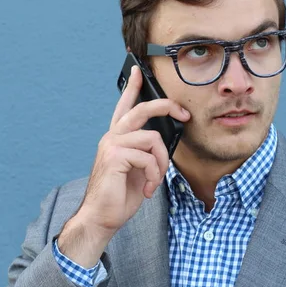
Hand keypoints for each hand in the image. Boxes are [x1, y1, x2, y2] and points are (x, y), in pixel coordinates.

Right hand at [58, 65, 190, 266]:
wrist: (101, 217)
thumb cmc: (119, 195)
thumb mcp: (137, 169)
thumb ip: (145, 152)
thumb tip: (163, 145)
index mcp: (117, 138)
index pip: (124, 106)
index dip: (132, 86)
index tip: (138, 69)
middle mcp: (112, 137)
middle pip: (141, 110)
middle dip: (166, 106)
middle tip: (184, 114)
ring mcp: (112, 145)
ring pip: (152, 138)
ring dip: (161, 162)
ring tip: (154, 180)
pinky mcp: (115, 156)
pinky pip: (148, 157)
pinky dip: (153, 175)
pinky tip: (147, 189)